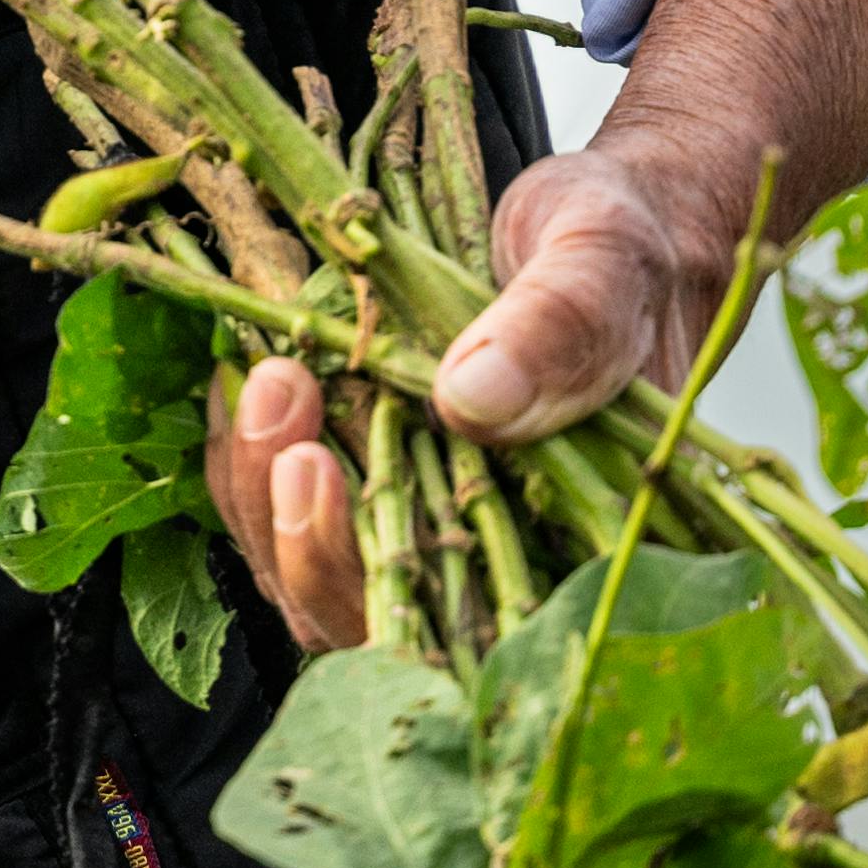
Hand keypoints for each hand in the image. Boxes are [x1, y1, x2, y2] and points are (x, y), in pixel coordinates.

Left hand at [205, 0, 867, 657]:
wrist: (599, 228)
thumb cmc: (618, 253)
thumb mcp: (601, 262)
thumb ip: (557, 327)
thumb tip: (472, 399)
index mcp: (568, 556)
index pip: (458, 640)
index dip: (365, 582)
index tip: (317, 471)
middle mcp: (487, 569)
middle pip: (358, 622)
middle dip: (294, 526)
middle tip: (278, 402)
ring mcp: (424, 531)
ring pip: (308, 573)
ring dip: (260, 487)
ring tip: (266, 380)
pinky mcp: (373, 483)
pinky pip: (284, 507)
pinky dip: (252, 454)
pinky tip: (249, 380)